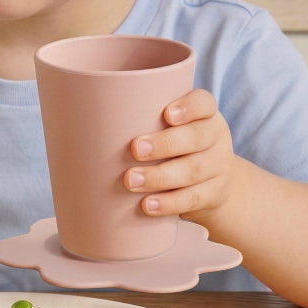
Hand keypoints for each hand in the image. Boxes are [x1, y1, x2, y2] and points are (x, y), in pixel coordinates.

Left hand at [124, 89, 236, 222]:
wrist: (214, 185)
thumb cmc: (177, 149)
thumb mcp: (171, 130)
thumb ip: (146, 123)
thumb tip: (89, 126)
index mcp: (205, 114)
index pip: (203, 103)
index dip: (188, 107)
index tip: (167, 114)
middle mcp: (215, 137)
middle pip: (196, 137)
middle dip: (164, 144)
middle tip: (134, 149)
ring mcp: (219, 166)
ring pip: (193, 170)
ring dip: (160, 177)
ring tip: (131, 181)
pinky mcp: (215, 193)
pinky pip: (193, 198)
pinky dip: (169, 203)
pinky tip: (148, 205)